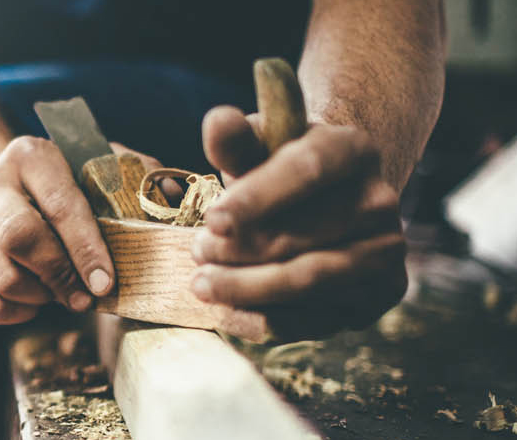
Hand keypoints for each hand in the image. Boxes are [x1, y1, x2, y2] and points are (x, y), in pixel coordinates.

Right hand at [0, 136, 172, 323]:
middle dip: (61, 276)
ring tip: (61, 292)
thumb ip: (136, 178)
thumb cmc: (62, 187)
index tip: (107, 282)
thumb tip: (174, 199)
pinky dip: (19, 313)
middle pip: (20, 239)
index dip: (87, 248)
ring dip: (42, 297)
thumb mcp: (96, 169)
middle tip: (85, 298)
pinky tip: (34, 299)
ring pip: (5, 279)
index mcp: (29, 155)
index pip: (60, 204)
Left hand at [191, 106, 406, 339]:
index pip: (306, 171)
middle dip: (237, 249)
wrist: (328, 201)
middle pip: (301, 235)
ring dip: (245, 287)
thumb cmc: (279, 172)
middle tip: (196, 250)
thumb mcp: (257, 147)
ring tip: (201, 282)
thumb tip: (218, 121)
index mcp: (353, 149)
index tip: (212, 220)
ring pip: (307, 281)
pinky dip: (262, 320)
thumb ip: (234, 139)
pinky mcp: (380, 294)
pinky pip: (315, 320)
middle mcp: (381, 201)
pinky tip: (225, 311)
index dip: (256, 199)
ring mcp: (387, 251)